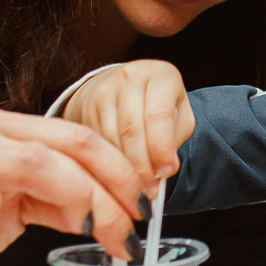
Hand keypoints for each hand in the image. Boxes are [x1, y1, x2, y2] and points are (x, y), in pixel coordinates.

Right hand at [61, 60, 193, 193]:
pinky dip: (107, 163)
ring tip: (136, 189)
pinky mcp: (87, 106)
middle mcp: (130, 77)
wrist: (124, 87)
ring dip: (123, 169)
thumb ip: (175, 138)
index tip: (167, 171)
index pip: (158, 115)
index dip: (162, 148)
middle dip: (142, 166)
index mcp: (161, 75)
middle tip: (150, 190)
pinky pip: (96, 142)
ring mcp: (104, 90)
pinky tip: (117, 176)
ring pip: (111, 138)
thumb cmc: (158, 105)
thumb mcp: (179, 115)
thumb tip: (164, 169)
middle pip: (132, 130)